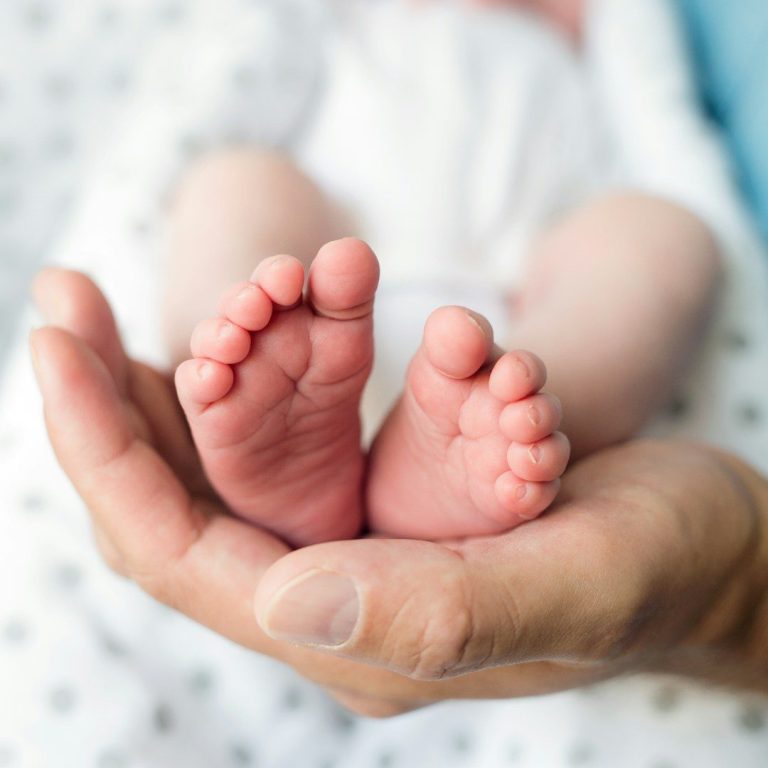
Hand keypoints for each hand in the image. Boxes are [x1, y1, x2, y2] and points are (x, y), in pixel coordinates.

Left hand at [31, 270, 767, 715]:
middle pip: (173, 508)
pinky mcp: (383, 505)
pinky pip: (270, 447)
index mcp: (363, 633)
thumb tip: (282, 604)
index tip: (56, 342)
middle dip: (103, 406)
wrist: (709, 552)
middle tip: (61, 299)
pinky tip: (208, 332)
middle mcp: (339, 598)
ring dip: (155, 384)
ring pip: (213, 473)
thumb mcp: (579, 579)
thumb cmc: (663, 567)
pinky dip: (227, 381)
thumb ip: (443, 610)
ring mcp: (355, 550)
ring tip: (99, 307)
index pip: (181, 550)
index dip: (105, 450)